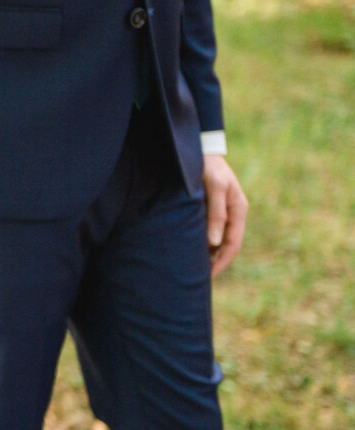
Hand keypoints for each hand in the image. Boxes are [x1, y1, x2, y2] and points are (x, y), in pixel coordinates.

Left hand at [202, 154, 247, 276]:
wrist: (201, 150)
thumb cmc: (208, 167)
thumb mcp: (215, 188)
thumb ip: (216, 214)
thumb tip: (215, 242)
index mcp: (239, 211)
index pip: (233, 245)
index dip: (221, 263)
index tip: (207, 276)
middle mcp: (233, 214)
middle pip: (226, 246)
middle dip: (214, 263)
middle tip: (197, 279)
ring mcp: (223, 212)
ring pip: (217, 241)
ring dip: (208, 255)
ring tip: (191, 270)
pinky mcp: (211, 209)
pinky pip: (209, 232)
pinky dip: (202, 244)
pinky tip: (189, 251)